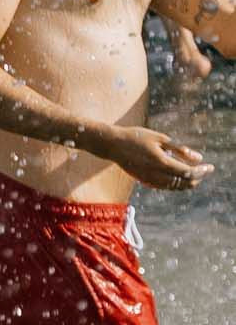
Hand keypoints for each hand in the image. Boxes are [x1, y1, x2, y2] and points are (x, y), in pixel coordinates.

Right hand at [95, 124, 212, 190]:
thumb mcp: (160, 138)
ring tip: (195, 176)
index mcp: (161, 162)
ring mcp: (149, 179)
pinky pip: (164, 187)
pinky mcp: (144, 180)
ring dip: (187, 183)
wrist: (113, 145)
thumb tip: (199, 158)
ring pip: (174, 187)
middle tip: (205, 170)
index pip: (188, 172)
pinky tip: (179, 179)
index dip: (202, 171)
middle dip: (197, 178)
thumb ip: (180, 149)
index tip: (210, 167)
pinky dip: (175, 185)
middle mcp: (156, 174)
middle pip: (183, 182)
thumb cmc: (137, 137)